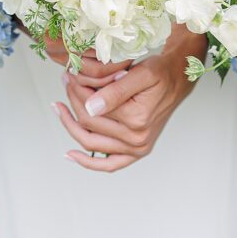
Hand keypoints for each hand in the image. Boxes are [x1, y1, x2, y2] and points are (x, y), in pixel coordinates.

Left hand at [54, 25, 206, 171]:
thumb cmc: (160, 73)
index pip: (91, 109)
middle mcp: (137, 139)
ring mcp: (137, 149)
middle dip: (72, 101)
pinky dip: (87, 163)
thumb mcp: (141, 73)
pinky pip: (108, 165)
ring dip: (70, 125)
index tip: (69, 75)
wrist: (177, 79)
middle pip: (88, 125)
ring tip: (59, 106)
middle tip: (65, 81)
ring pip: (91, 143)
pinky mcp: (136, 152)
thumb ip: (116, 91)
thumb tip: (90, 107)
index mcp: (137, 119)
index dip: (76, 91)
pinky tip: (69, 154)